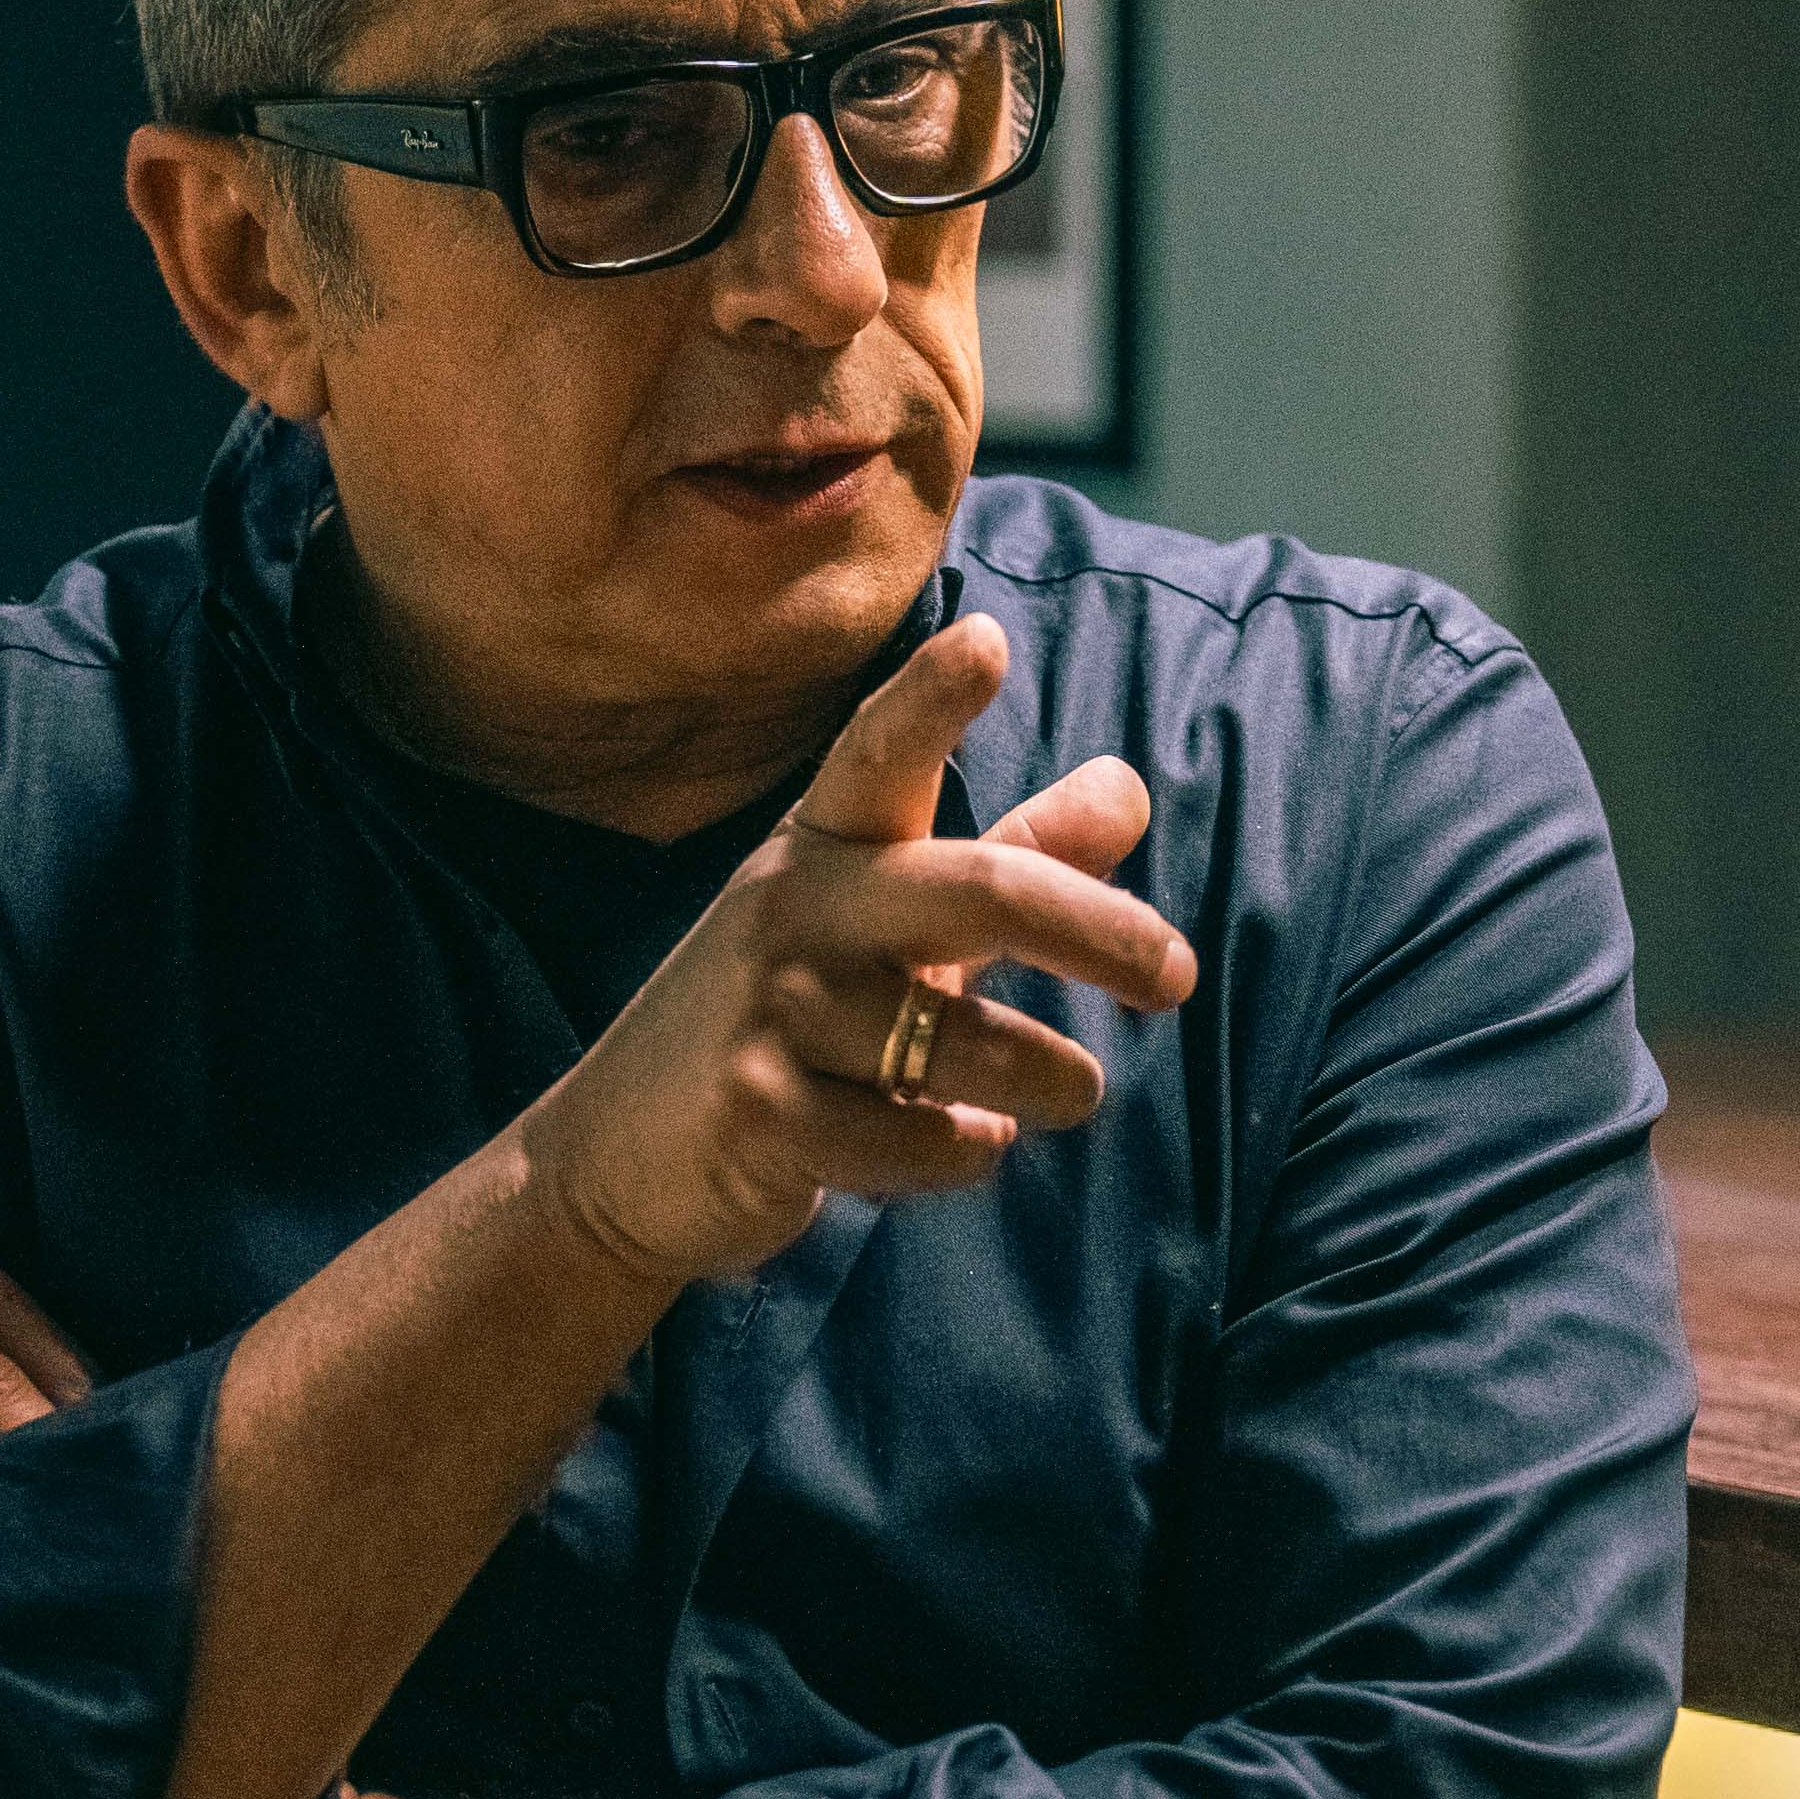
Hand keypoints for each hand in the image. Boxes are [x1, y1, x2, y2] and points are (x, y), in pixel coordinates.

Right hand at [514, 615, 1193, 1292]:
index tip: (987, 641)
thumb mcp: (891, 923)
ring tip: (1067, 1092)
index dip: (930, 699)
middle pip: (979, 890)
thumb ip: (1015, 858)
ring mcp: (771, 1010)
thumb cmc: (788, 1016)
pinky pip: (925, 1140)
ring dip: (1049, 1079)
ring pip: (966, 1042)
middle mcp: (795, 908)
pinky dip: (967, 1153)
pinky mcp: (763, 1116)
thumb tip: (1129, 785)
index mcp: (827, 846)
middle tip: (1177, 975)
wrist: (622, 1157)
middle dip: (1097, 929)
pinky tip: (954, 1146)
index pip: (879, 755)